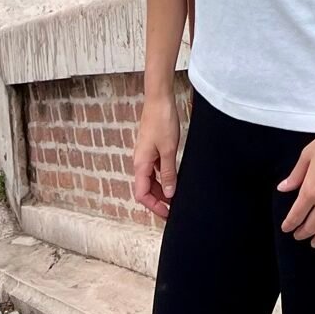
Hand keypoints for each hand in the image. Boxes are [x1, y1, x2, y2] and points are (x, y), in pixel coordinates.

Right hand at [133, 93, 180, 217]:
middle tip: (173, 209)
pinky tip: (173, 179)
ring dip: (160, 190)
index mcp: (141, 164)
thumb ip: (169, 172)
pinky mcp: (150, 149)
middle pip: (145, 189)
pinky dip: (162, 177)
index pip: (142, 194)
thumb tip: (169, 193)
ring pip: (150, 179)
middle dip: (158, 201)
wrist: (159, 100)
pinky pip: (154, 169)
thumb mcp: (169, 150)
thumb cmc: (162, 121)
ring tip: (175, 197)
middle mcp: (140, 162)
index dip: (154, 206)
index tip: (167, 213)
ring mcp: (145, 155)